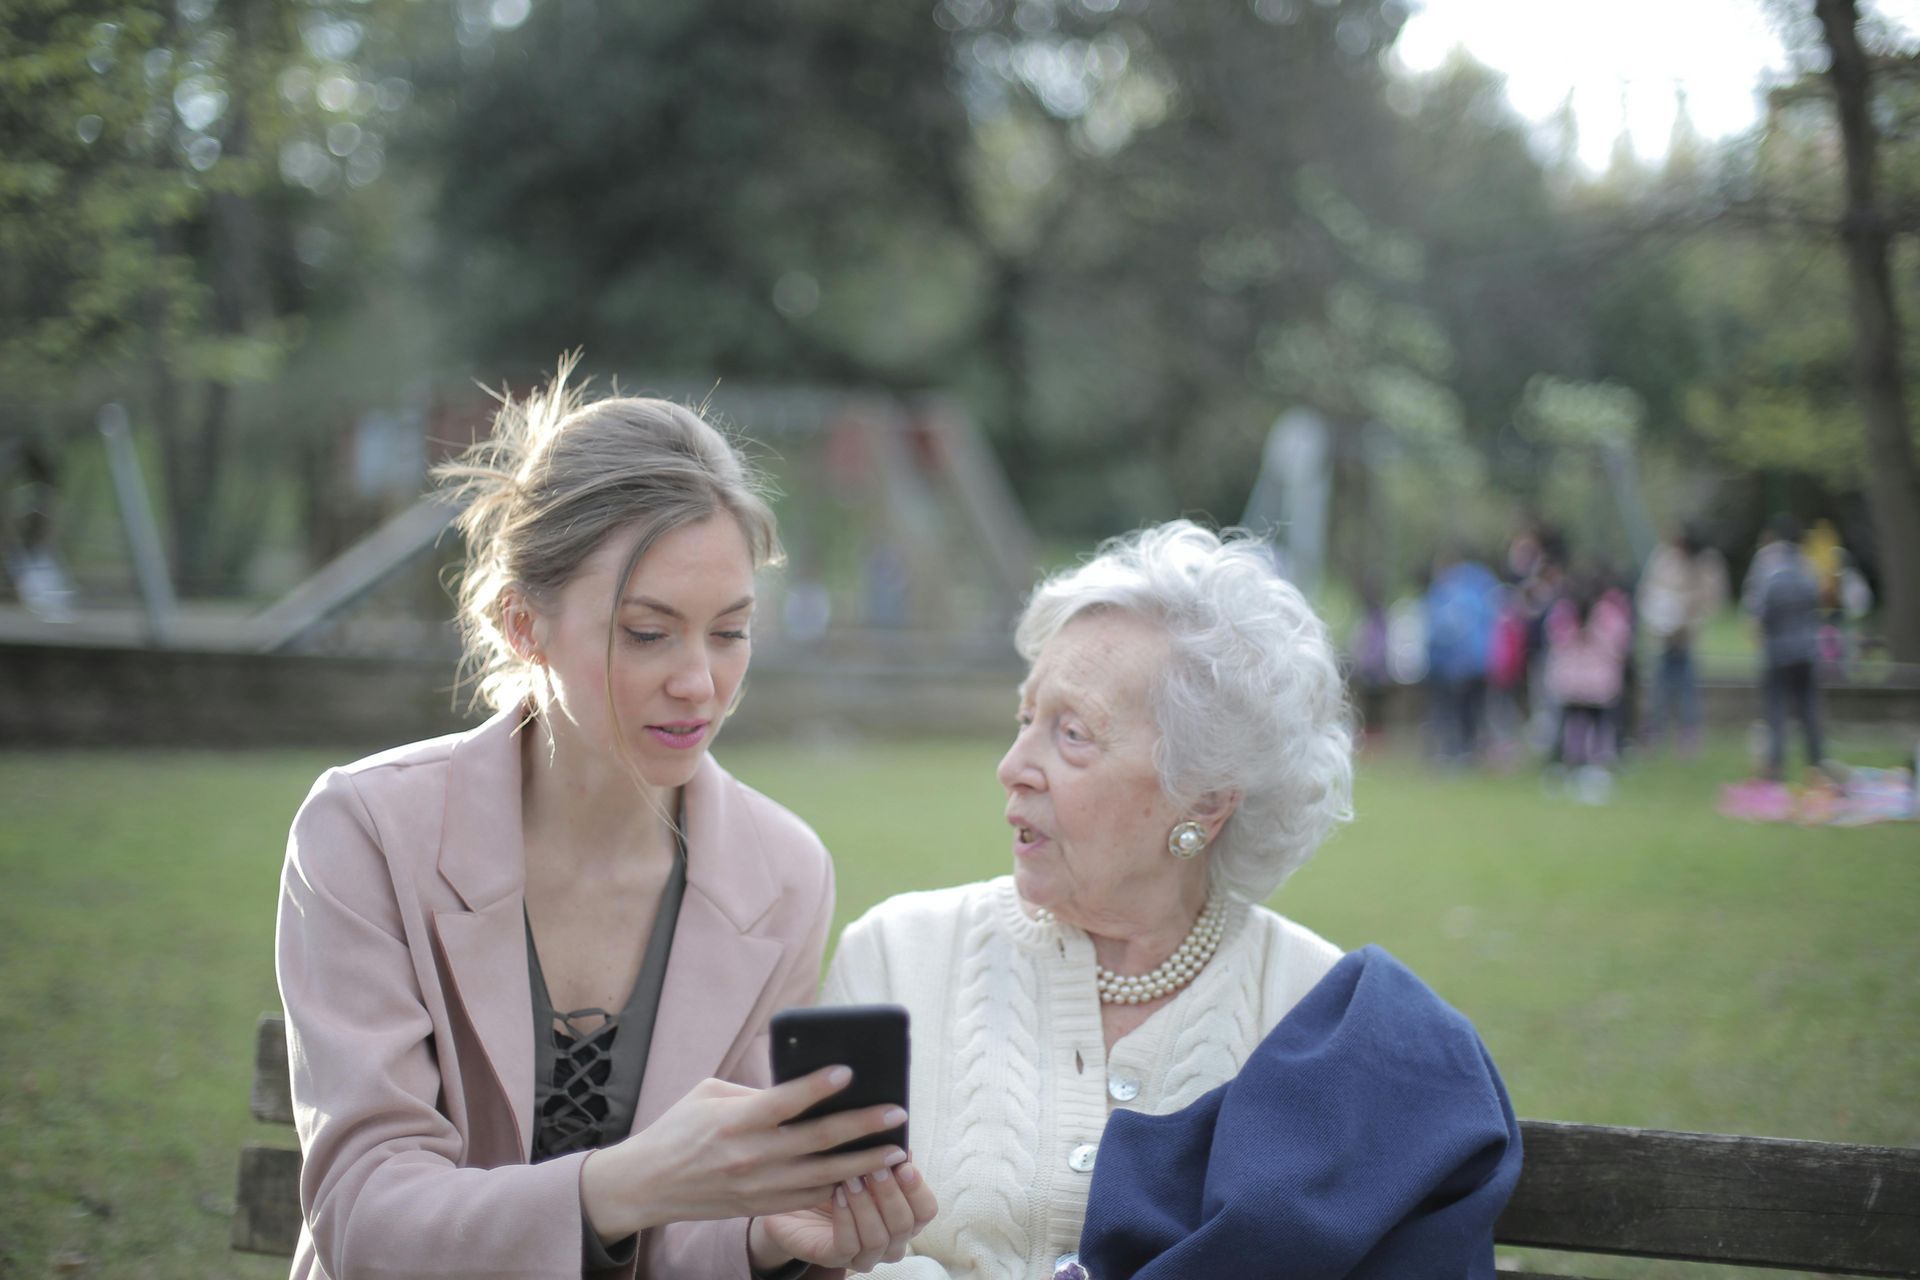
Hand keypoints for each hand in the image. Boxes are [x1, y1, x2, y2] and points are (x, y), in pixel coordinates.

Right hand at [581, 1068, 909, 1241]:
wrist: (647, 1185)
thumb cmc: (679, 1128)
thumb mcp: (709, 1094)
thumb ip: (755, 1091)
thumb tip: (801, 1086)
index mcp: (735, 1120)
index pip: (785, 1101)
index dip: (818, 1086)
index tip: (850, 1071)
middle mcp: (749, 1155)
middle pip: (817, 1140)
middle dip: (862, 1126)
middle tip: (896, 1111)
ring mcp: (757, 1186)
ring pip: (822, 1176)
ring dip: (863, 1163)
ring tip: (895, 1150)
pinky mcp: (760, 1207)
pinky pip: (808, 1199)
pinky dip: (838, 1188)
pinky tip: (864, 1177)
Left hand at [753, 1157, 938, 1271]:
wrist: (792, 1197)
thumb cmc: (833, 1177)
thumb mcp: (859, 1162)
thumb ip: (882, 1156)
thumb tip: (899, 1139)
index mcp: (904, 1216)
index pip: (926, 1211)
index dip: (917, 1188)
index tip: (903, 1163)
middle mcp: (890, 1241)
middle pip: (904, 1225)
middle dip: (890, 1194)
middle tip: (875, 1167)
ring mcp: (864, 1255)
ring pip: (878, 1238)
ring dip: (866, 1205)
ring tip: (851, 1178)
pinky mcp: (835, 1259)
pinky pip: (848, 1246)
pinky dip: (845, 1219)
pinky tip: (838, 1195)